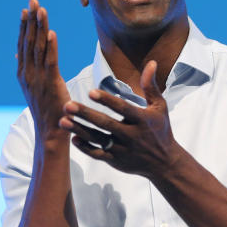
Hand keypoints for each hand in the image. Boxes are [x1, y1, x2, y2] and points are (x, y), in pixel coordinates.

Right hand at [17, 0, 69, 141]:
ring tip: (41, 10)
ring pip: (39, 48)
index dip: (24, 26)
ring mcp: (38, 78)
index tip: (26, 10)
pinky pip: (51, 61)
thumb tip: (18, 55)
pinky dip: (51, 46)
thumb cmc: (46, 110)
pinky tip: (52, 32)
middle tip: (33, 1)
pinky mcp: (51, 83)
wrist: (51, 132)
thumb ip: (27, 69)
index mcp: (23, 74)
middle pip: (29, 42)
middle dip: (31, 20)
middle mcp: (28, 74)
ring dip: (40, 27)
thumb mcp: (33, 88)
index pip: (23, 45)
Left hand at [59, 61, 184, 178]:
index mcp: (142, 120)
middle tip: (67, 105)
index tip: (90, 92)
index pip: (123, 108)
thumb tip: (151, 62)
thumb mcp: (160, 107)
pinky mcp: (116, 161)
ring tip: (62, 121)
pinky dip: (85, 148)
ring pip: (98, 139)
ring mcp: (123, 150)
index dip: (107, 100)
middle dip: (85, 115)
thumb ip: (151, 86)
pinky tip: (73, 138)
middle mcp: (131, 136)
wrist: (165, 163)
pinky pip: (98, 155)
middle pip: (105, 124)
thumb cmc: (161, 130)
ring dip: (79, 130)